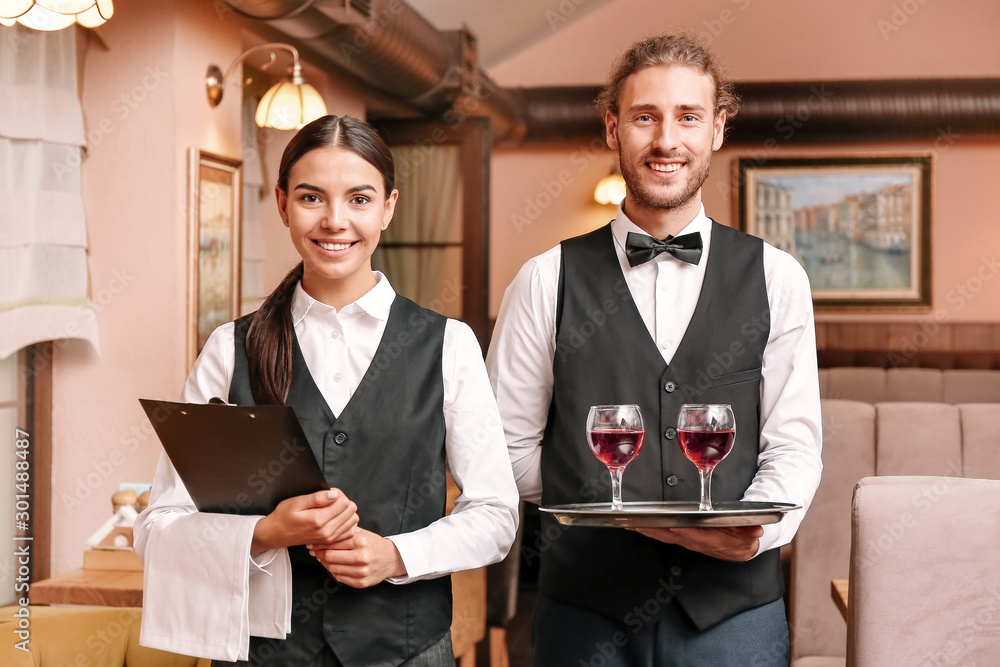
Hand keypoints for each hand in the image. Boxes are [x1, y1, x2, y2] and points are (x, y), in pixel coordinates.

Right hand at [251, 489, 357, 555]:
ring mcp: (330, 538)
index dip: (338, 494)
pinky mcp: (330, 541)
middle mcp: (327, 531)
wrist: (276, 534)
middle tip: (331, 499)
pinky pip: (349, 531)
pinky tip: (337, 517)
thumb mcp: (296, 502)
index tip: (329, 493)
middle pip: (351, 511)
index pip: (344, 503)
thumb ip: (317, 498)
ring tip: (334, 508)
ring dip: (347, 511)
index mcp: (319, 520)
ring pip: (353, 520)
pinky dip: (347, 522)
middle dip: (344, 501)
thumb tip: (334, 494)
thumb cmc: (284, 516)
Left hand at [308, 528, 405, 588]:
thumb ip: (344, 531)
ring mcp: (362, 571)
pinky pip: (339, 578)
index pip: (332, 543)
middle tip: (313, 550)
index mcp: (361, 541)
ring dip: (324, 563)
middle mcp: (362, 557)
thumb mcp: (362, 533)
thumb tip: (322, 533)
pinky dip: (333, 571)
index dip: (319, 543)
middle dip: (318, 553)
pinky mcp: (361, 582)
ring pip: (332, 569)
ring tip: (322, 557)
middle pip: (330, 557)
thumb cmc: (373, 544)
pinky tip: (333, 565)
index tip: (313, 542)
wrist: (391, 559)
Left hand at [632, 525, 762, 561]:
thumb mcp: (752, 532)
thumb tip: (757, 530)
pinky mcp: (683, 540)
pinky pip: (664, 537)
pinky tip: (637, 526)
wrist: (742, 549)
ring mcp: (689, 543)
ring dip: (649, 531)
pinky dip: (650, 532)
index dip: (686, 532)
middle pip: (675, 537)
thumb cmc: (744, 536)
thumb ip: (753, 529)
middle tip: (639, 523)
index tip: (673, 526)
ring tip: (632, 523)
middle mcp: (699, 543)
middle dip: (656, 531)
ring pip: (666, 537)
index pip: (699, 536)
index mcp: (716, 541)